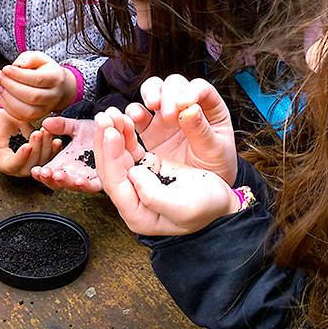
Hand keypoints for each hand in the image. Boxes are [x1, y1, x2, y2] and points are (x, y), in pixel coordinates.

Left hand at [0, 51, 76, 120]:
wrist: (57, 88)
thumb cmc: (44, 71)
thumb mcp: (39, 58)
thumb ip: (29, 58)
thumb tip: (18, 65)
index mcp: (56, 79)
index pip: (38, 79)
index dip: (19, 75)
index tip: (5, 69)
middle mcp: (54, 96)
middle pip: (32, 96)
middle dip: (11, 86)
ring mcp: (46, 109)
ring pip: (27, 110)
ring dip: (8, 98)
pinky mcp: (37, 117)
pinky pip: (22, 116)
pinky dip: (8, 106)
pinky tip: (1, 95)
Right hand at [0, 107, 58, 176]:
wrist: (1, 120)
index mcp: (0, 163)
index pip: (12, 165)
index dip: (21, 157)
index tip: (27, 145)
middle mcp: (15, 167)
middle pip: (29, 166)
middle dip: (35, 151)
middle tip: (38, 134)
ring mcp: (26, 163)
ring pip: (40, 162)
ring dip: (45, 149)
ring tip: (46, 132)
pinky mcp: (36, 156)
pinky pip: (46, 157)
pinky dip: (52, 150)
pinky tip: (56, 140)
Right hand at [30, 117, 101, 192]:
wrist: (115, 130)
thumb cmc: (95, 132)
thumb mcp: (76, 127)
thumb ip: (61, 125)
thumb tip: (45, 123)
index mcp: (64, 163)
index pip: (48, 172)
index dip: (40, 173)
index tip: (34, 169)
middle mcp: (74, 172)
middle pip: (58, 182)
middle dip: (49, 179)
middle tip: (44, 172)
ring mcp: (88, 177)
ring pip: (73, 186)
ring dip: (65, 182)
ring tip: (58, 175)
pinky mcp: (103, 179)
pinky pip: (93, 186)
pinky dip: (85, 184)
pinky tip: (79, 180)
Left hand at [94, 109, 236, 235]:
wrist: (223, 203)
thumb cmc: (208, 207)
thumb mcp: (185, 207)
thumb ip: (154, 195)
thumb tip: (133, 173)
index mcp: (138, 215)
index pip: (115, 184)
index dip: (110, 156)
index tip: (111, 132)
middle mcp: (133, 200)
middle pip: (110, 168)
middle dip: (105, 140)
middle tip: (104, 116)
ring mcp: (138, 182)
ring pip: (117, 156)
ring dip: (113, 134)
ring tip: (110, 113)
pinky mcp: (147, 168)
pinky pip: (130, 149)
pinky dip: (126, 133)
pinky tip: (126, 119)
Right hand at [129, 75, 238, 185]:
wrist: (199, 193)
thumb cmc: (215, 169)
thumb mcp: (214, 151)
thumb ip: (202, 131)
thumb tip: (189, 109)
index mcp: (210, 108)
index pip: (200, 87)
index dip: (191, 91)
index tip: (184, 104)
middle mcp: (187, 106)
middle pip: (174, 84)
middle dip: (169, 93)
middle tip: (168, 115)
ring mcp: (166, 116)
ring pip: (154, 90)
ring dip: (150, 93)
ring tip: (150, 106)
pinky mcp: (149, 129)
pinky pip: (138, 114)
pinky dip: (132, 112)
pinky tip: (132, 119)